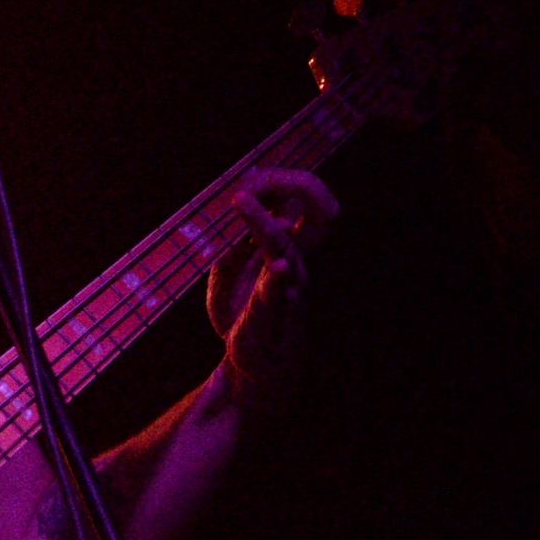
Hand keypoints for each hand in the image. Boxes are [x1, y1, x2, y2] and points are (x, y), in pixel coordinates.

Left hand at [205, 168, 338, 408]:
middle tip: (257, 176)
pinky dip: (279, 274)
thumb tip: (229, 215)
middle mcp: (294, 260)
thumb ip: (228, 244)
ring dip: (261, 222)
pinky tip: (278, 265)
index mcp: (285, 249)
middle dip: (299, 188)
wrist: (250, 364)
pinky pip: (282, 288)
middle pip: (314, 214)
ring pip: (286, 244)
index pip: (299, 204)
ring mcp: (289, 284)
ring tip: (240, 200)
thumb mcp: (224, 274)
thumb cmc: (242, 315)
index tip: (247, 175)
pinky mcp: (277, 309)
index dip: (280, 183)